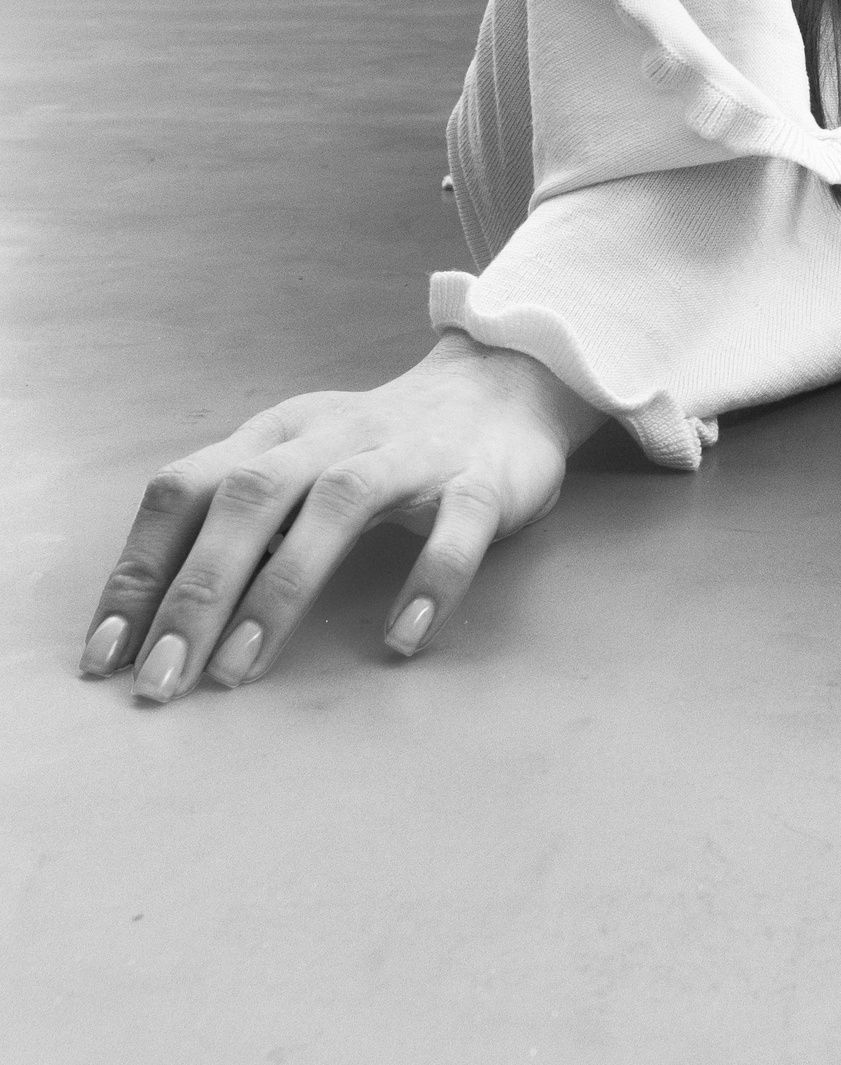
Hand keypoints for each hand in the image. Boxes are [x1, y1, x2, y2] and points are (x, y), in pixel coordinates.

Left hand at [78, 332, 602, 701]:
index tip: (105, 656)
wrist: (509, 384)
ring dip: (283, 586)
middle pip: (251, 496)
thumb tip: (150, 617)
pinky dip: (429, 577)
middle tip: (161, 680)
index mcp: (279, 434)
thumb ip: (236, 521)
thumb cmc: (380, 447)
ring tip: (242, 669)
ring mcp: (411, 454)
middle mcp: (336, 437)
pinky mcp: (481, 478)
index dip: (139, 568)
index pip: (187, 488)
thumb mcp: (298, 463)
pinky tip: (402, 636)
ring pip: (340, 503)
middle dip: (198, 590)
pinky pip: (456, 526)